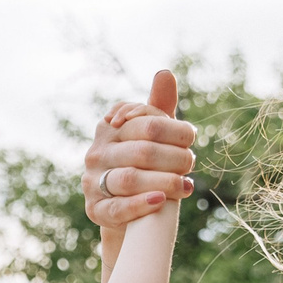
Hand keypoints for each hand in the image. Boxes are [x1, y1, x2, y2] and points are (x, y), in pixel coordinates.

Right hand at [83, 71, 197, 242]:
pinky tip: (162, 201)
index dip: (175, 132)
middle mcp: (97, 152)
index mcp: (109, 128)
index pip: (148, 124)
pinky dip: (141, 204)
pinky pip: (117, 208)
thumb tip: (164, 73)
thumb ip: (158, 106)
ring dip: (164, 182)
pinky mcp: (94, 210)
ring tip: (185, 186)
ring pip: (129, 179)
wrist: (122, 205)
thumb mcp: (148, 134)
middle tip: (190, 164)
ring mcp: (92, 182)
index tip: (189, 140)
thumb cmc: (139, 163)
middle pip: (142, 151)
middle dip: (175, 158)